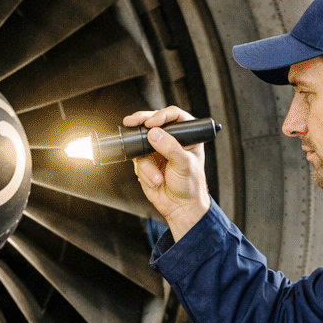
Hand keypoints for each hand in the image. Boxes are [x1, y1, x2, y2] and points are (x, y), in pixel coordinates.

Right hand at [125, 106, 211, 240]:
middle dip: (141, 123)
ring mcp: (156, 150)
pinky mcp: (145, 161)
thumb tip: (155, 133)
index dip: (161, 115)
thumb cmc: (191, 186)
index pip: (174, 116)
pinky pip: (137, 161)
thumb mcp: (184, 165)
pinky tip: (156, 182)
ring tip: (159, 179)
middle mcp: (171, 140)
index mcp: (186, 136)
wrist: (180, 207)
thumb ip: (171, 148)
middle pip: (152, 122)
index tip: (152, 123)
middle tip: (131, 122)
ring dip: (147, 165)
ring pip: (141, 144)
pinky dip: (144, 173)